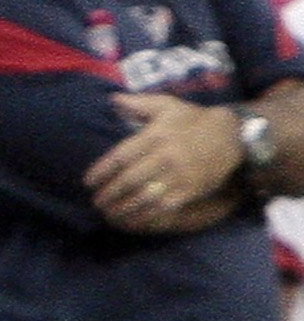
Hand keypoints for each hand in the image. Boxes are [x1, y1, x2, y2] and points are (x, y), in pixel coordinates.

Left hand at [87, 92, 242, 234]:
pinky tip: (130, 222)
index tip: (88, 182)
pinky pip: (161, 208)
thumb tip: (112, 99)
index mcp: (155, 136)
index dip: (101, 171)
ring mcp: (178, 175)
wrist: (233, 135)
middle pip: (128, 180)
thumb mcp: (168, 106)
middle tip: (96, 202)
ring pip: (142, 197)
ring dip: (121, 209)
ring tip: (108, 214)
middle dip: (108, 194)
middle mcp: (165, 156)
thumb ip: (138, 103)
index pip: (120, 157)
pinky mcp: (189, 190)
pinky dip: (143, 217)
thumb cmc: (194, 120)